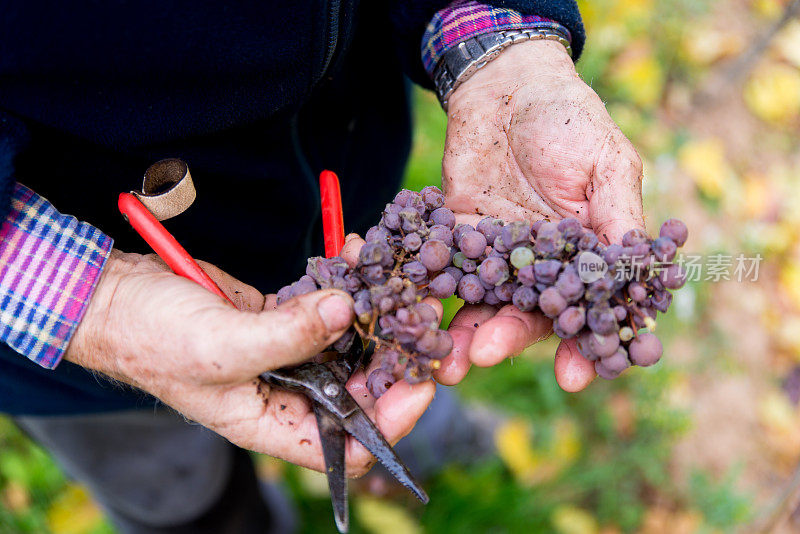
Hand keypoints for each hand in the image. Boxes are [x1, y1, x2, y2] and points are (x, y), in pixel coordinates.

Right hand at [66, 250, 433, 475]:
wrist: (117, 298)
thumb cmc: (152, 336)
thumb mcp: (220, 344)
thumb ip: (287, 336)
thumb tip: (349, 311)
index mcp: (271, 422)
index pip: (345, 445)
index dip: (390, 421)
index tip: (422, 383)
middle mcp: (286, 393)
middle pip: (359, 390)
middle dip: (394, 356)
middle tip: (423, 316)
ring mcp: (286, 353)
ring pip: (347, 343)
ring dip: (375, 311)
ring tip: (399, 275)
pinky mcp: (281, 317)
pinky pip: (325, 305)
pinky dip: (344, 282)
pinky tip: (359, 251)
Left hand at [439, 40, 646, 390]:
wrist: (506, 89)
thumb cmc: (569, 122)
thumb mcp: (606, 163)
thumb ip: (617, 215)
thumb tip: (634, 268)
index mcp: (585, 256)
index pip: (587, 311)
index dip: (583, 345)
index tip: (575, 376)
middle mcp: (540, 266)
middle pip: (528, 314)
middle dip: (510, 338)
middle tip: (487, 353)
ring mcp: (497, 256)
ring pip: (484, 303)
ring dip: (466, 332)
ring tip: (449, 358)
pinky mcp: (457, 239)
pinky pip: (445, 271)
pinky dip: (432, 292)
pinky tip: (418, 312)